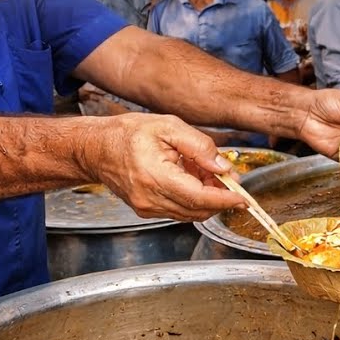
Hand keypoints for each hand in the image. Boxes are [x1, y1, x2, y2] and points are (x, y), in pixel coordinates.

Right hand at [91, 113, 244, 220]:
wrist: (95, 148)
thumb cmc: (128, 133)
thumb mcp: (168, 127)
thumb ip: (200, 147)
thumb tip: (224, 168)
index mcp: (156, 177)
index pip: (200, 198)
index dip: (226, 199)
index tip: (244, 198)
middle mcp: (150, 199)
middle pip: (198, 209)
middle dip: (220, 197)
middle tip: (229, 177)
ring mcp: (147, 208)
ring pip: (191, 212)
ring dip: (207, 198)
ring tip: (205, 172)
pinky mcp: (146, 210)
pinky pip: (179, 210)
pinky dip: (193, 198)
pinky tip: (191, 178)